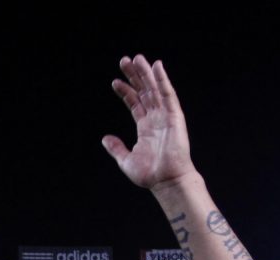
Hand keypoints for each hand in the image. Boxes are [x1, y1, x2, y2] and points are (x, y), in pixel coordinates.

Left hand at [102, 55, 196, 189]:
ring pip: (155, 89)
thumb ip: (116, 147)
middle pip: (144, 91)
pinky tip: (156, 66)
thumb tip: (105, 138)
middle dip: (134, 76)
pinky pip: (168, 94)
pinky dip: (162, 80)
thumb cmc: (150, 174)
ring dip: (146, 73)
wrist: (166, 181)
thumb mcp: (126, 160)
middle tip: (125, 60)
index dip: (125, 91)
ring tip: (137, 58)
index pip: (135, 103)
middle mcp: (156, 118)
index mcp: (145, 127)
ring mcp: (165, 116)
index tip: (115, 81)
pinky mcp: (174, 116)